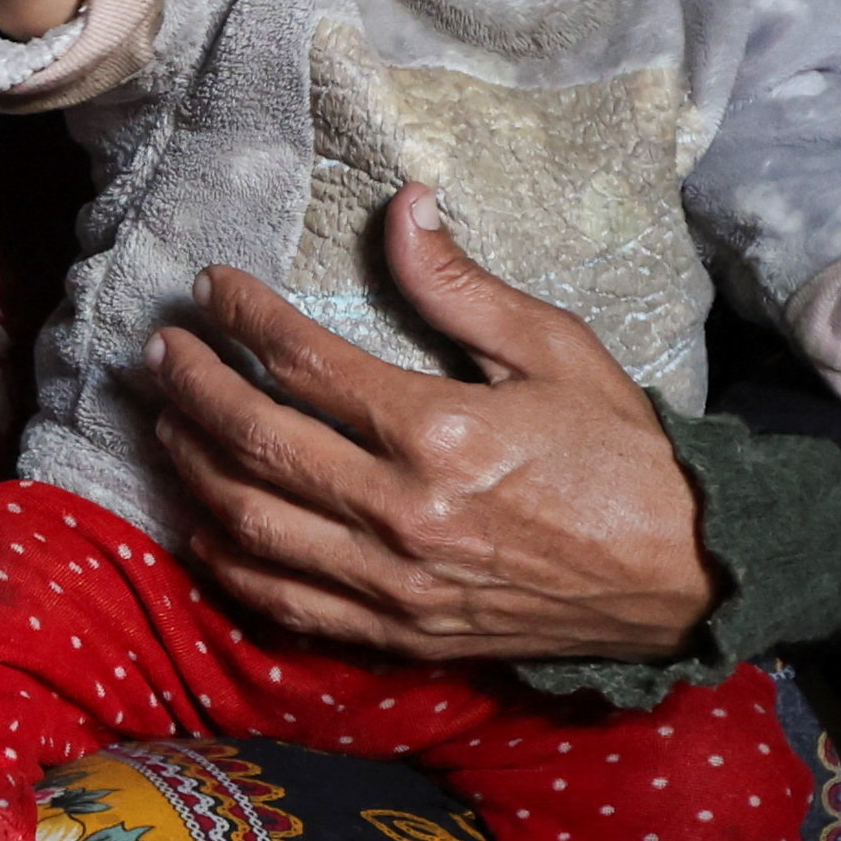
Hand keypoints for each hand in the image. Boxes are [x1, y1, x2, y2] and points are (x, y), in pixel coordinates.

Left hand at [142, 186, 720, 665]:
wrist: (680, 578)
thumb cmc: (622, 455)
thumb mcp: (555, 349)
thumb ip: (462, 287)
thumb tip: (403, 206)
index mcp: (438, 433)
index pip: (303, 362)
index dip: (243, 316)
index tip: (211, 287)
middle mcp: (400, 514)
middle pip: (254, 442)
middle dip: (191, 386)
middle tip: (160, 350)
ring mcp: (391, 584)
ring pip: (251, 525)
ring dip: (192, 467)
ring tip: (166, 421)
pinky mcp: (397, 634)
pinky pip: (284, 601)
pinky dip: (230, 560)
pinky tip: (205, 521)